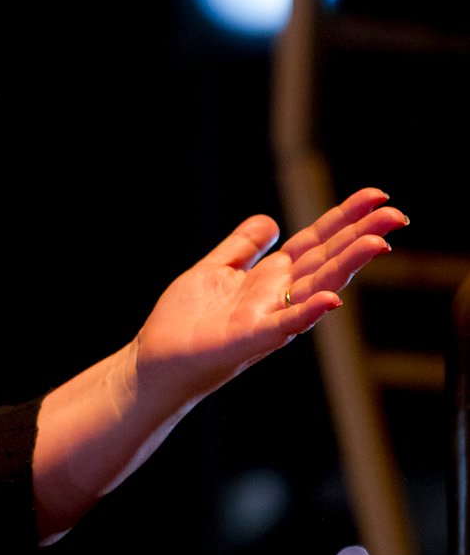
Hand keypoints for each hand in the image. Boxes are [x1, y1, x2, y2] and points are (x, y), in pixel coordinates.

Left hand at [130, 187, 407, 405]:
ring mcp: (268, 318)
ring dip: (347, 267)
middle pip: (326, 260)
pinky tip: (332, 300)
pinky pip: (285, 325)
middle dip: (360, 236)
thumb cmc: (186, 319)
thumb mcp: (216, 269)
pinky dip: (308, 312)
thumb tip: (270, 220)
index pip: (316, 242)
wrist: (158, 358)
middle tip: (396, 214)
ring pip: (316, 287)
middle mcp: (278, 296)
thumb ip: (242, 246)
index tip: (377, 196)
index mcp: (271, 277)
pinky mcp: (249, 338)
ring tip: (377, 243)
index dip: (344, 219)